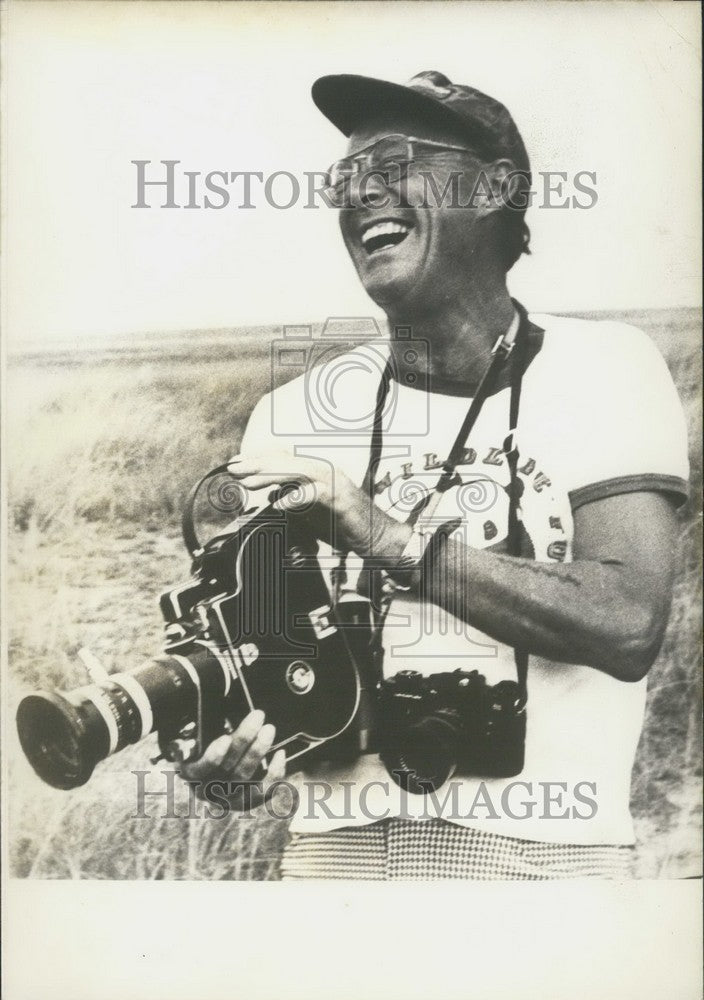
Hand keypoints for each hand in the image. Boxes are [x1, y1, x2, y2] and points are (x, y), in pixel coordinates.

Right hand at [178, 709, 286, 812]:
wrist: (212, 769)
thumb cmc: (203, 745)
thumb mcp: (192, 736)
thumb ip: (191, 736)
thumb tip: (191, 736)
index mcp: (189, 773)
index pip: (199, 770)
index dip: (212, 758)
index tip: (225, 740)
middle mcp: (206, 791)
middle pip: (227, 768)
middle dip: (244, 739)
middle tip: (258, 716)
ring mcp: (226, 800)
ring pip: (244, 778)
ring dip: (258, 752)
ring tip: (268, 729)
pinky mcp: (245, 803)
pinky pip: (262, 792)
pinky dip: (274, 774)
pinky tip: (280, 754)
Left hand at [227, 451, 409, 559]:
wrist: (377, 537)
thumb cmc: (346, 526)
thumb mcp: (314, 512)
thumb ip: (296, 502)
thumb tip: (275, 495)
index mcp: (317, 472)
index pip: (284, 459)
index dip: (259, 460)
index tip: (236, 465)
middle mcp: (325, 471)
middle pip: (286, 462)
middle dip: (257, 465)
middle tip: (233, 469)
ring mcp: (333, 483)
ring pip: (297, 472)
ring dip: (271, 475)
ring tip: (248, 482)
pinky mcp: (339, 499)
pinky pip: (313, 495)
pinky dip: (295, 498)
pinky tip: (278, 504)